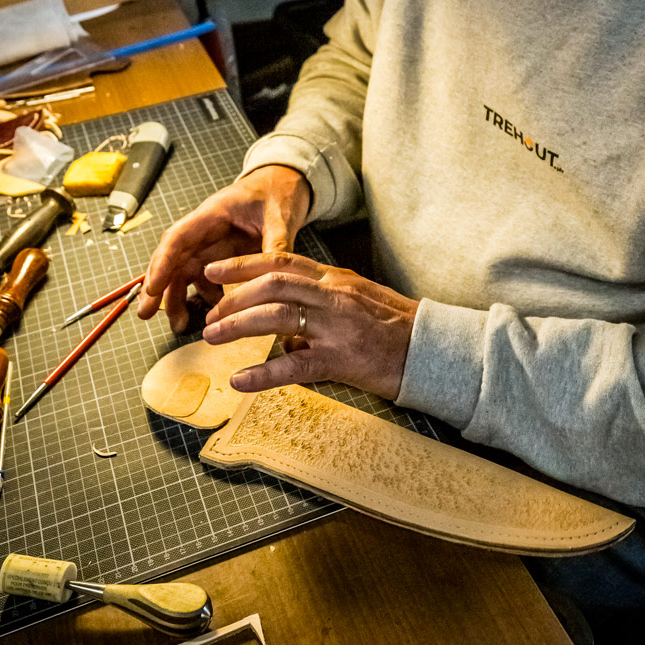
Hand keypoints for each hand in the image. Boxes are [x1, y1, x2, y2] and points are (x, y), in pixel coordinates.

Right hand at [137, 166, 310, 332]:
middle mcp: (205, 232)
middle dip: (158, 286)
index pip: (178, 237)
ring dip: (177, 297)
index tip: (152, 287)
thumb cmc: (276, 192)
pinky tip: (213, 316)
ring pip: (185, 272)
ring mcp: (211, 246)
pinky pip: (206, 280)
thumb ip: (276, 243)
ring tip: (179, 325)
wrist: (283, 185)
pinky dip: (205, 298)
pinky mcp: (221, 258)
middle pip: (173, 258)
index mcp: (213, 214)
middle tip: (145, 313)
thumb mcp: (280, 215)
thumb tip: (274, 275)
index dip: (163, 262)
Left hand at [202, 252, 418, 399]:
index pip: (282, 263)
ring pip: (277, 317)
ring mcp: (337, 327)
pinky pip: (294, 366)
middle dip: (234, 295)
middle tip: (210, 311)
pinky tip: (240, 381)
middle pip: (272, 284)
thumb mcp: (358, 303)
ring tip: (213, 336)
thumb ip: (321, 307)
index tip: (215, 270)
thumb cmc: (398, 329)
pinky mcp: (342, 360)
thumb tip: (287, 335)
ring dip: (238, 325)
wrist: (434, 350)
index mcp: (336, 280)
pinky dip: (262, 374)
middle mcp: (333, 296)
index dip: (243, 264)